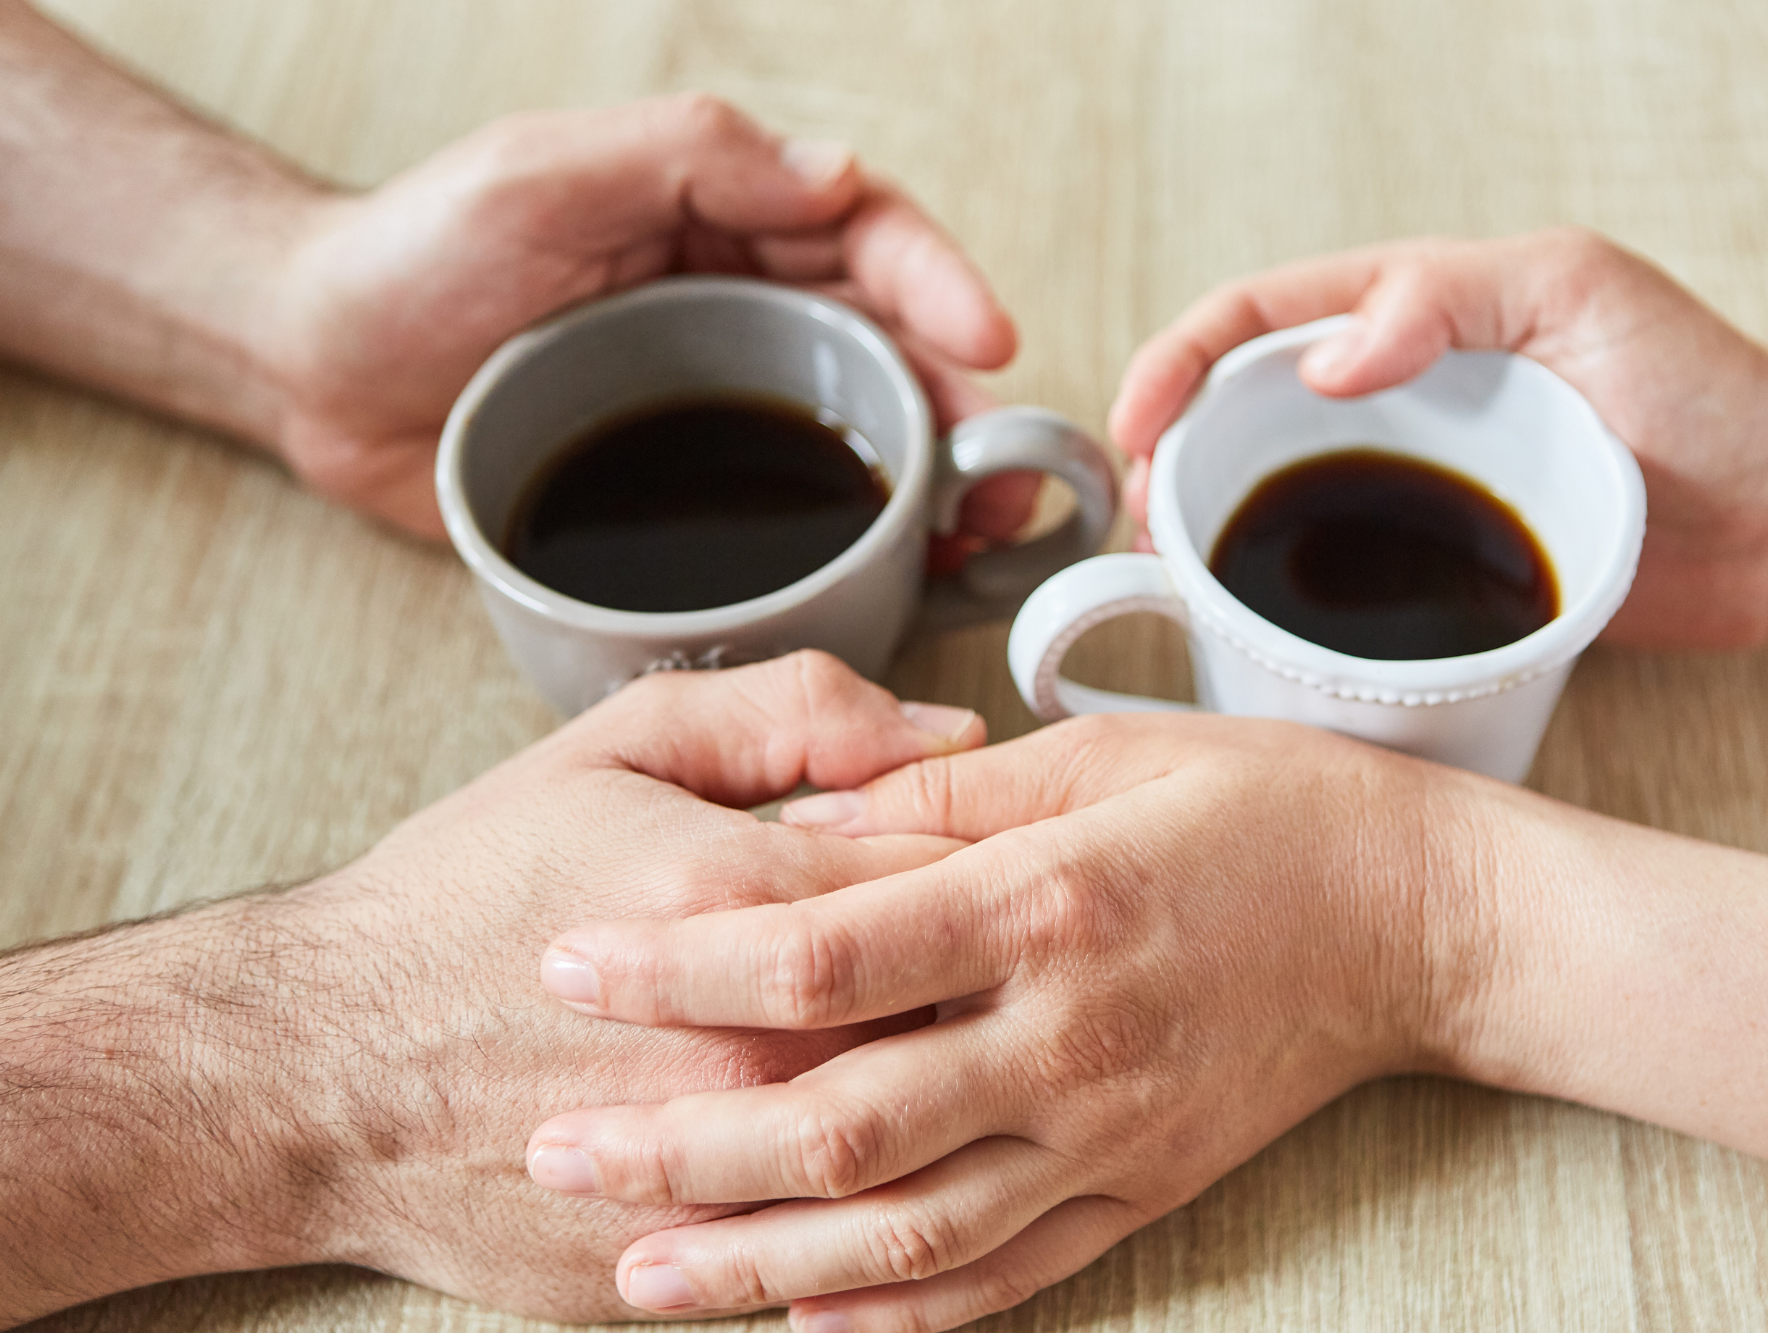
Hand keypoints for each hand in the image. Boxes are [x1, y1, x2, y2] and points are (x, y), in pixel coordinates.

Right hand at [0, 652, 988, 1325]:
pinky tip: (892, 1143)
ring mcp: (731, 1172)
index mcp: (743, 900)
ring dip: (968, 1094)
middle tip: (1020, 953)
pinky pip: (851, 1245)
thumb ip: (797, 713)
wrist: (318, 1068)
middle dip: (1010, 980)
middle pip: (969, 1015)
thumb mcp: (620, 745)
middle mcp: (754, 1047)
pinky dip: (890, 1194)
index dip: (1013, 862)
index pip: (966, 878)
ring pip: (929, 1142)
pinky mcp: (700, 1264)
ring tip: (967, 1044)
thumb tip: (950, 734)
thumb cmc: (469, 896)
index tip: (1022, 856)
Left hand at [266, 93, 1031, 543]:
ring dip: (934, 477)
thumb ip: (685, 160)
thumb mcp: (538, 176)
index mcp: (717, 215)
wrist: (313, 367)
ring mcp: (715, 397)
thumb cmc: (410, 257)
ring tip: (986, 528)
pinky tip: (904, 572)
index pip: (862, 235)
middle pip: (886, 343)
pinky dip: (858, 539)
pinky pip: (790, 509)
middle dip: (963, 400)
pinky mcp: (683, 487)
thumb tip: (835, 180)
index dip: (938, 283)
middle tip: (1011, 465)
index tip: (988, 342)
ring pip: (856, 430)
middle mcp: (734, 303)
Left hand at [525, 713, 1476, 1329]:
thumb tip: (804, 824)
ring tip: (638, 1270)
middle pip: (840, 1120)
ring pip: (907, 1230)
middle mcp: (1068, 1036)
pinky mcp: (1140, 1191)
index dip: (681, 963)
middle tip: (554, 1148)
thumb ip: (946, 792)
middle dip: (680, 1145)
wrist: (1420, 916)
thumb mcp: (1105, 753)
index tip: (570, 963)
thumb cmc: (1262, 807)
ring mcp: (1107, 1133)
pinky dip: (898, 1311)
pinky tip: (803, 1321)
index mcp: (1048, 902)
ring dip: (761, 1259)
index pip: (826, 952)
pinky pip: (1005, 1278)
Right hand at [1107, 228, 1767, 649]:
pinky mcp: (1432, 570)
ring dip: (1200, 531)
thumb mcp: (1581, 293)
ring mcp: (1408, 483)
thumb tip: (1319, 360)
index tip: (1134, 429)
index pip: (1255, 318)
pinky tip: (1241, 634)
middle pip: (1236, 409)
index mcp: (1414, 310)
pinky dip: (1268, 602)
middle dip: (1162, 456)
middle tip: (1137, 523)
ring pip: (1268, 496)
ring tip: (1168, 579)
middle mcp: (1396, 394)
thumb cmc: (1711, 392)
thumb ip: (1445, 299)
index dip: (1175, 364)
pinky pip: (1328, 578)